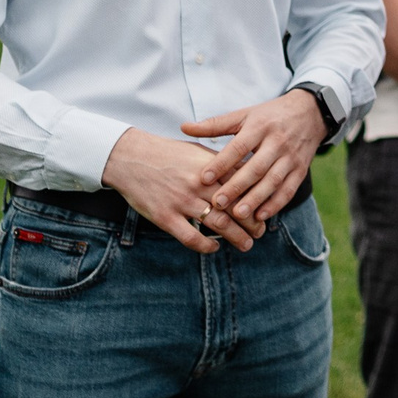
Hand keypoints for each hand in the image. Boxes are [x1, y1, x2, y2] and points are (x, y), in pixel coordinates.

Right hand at [101, 128, 261, 253]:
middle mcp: (199, 184)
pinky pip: (191, 237)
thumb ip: (221, 163)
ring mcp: (182, 201)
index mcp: (210, 166)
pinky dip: (206, 245)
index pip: (242, 184)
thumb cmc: (167, 153)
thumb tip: (246, 171)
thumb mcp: (198, 150)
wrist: (130, 157)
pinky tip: (214, 247)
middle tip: (261, 232)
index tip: (266, 208)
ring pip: (218, 224)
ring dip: (236, 236)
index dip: (258, 198)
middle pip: (235, 207)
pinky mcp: (166, 217)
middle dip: (252, 222)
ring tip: (247, 244)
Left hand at [182, 89, 328, 226]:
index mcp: (259, 126)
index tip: (203, 178)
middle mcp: (277, 142)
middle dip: (237, 186)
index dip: (221, 163)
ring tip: (238, 214)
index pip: (238, 147)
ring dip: (256, 199)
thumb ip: (215, 125)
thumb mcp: (244, 115)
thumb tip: (183, 127)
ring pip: (273, 181)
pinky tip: (261, 216)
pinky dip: (276, 204)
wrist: (310, 113)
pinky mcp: (301, 169)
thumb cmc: (269, 116)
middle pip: (256, 167)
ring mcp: (291, 157)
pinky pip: (289, 189)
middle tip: (217, 203)